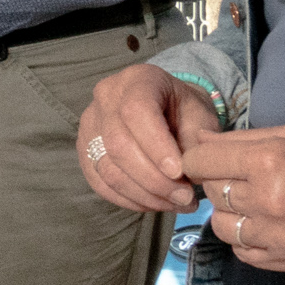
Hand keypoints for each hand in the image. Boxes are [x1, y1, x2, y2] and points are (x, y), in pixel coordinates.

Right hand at [75, 62, 216, 213]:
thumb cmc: (185, 111)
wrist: (166, 109)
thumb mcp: (200, 116)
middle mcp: (106, 97)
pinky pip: (100, 183)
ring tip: (175, 204)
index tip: (179, 172)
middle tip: (185, 198)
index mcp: (138, 80)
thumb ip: (196, 142)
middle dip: (154, 179)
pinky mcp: (84, 149)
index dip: (156, 145)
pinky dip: (128, 200)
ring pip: (107, 168)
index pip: (137, 111)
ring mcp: (89, 124)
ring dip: (144, 195)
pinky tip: (154, 204)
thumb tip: (190, 175)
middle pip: (118, 145)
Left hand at [178, 121, 284, 277]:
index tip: (209, 157)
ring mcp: (279, 239)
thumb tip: (200, 140)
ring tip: (256, 201)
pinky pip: (245, 253)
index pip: (200, 161)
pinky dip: (248, 239)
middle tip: (242, 175)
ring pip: (223, 227)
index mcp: (270, 163)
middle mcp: (269, 203)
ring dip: (232, 212)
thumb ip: (244, 139)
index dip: (201, 157)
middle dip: (219, 181)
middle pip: (212, 193)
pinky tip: (267, 224)